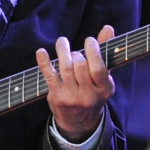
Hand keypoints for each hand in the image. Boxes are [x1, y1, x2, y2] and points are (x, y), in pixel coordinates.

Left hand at [35, 25, 115, 141]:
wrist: (79, 122)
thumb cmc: (93, 92)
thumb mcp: (103, 77)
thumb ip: (105, 52)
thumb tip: (108, 28)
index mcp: (104, 89)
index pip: (98, 68)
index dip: (93, 51)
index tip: (89, 40)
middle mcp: (89, 95)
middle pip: (80, 66)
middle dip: (76, 54)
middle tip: (75, 52)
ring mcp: (72, 96)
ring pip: (65, 68)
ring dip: (62, 51)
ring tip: (62, 42)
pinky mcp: (57, 96)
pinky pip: (50, 76)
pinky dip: (44, 62)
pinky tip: (41, 52)